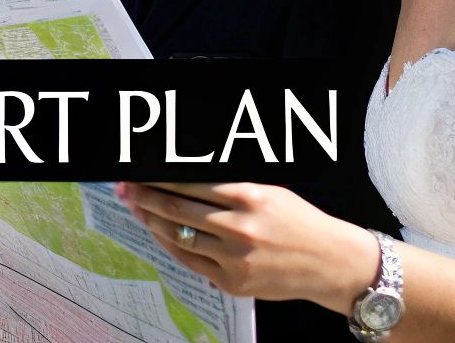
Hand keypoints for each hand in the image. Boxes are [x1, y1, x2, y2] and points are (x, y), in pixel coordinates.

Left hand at [115, 181, 376, 309]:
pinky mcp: (233, 282)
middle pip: (177, 208)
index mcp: (250, 196)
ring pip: (178, 236)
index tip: (138, 172)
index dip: (159, 178)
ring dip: (152, 221)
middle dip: (145, 196)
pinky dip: (171, 245)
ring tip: (137, 209)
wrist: (330, 263)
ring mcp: (235, 258)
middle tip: (125, 188)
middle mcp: (240, 227)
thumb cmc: (297, 221)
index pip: (190, 183)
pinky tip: (160, 233)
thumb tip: (183, 179)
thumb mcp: (269, 191)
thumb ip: (228, 187)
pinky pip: (190, 261)